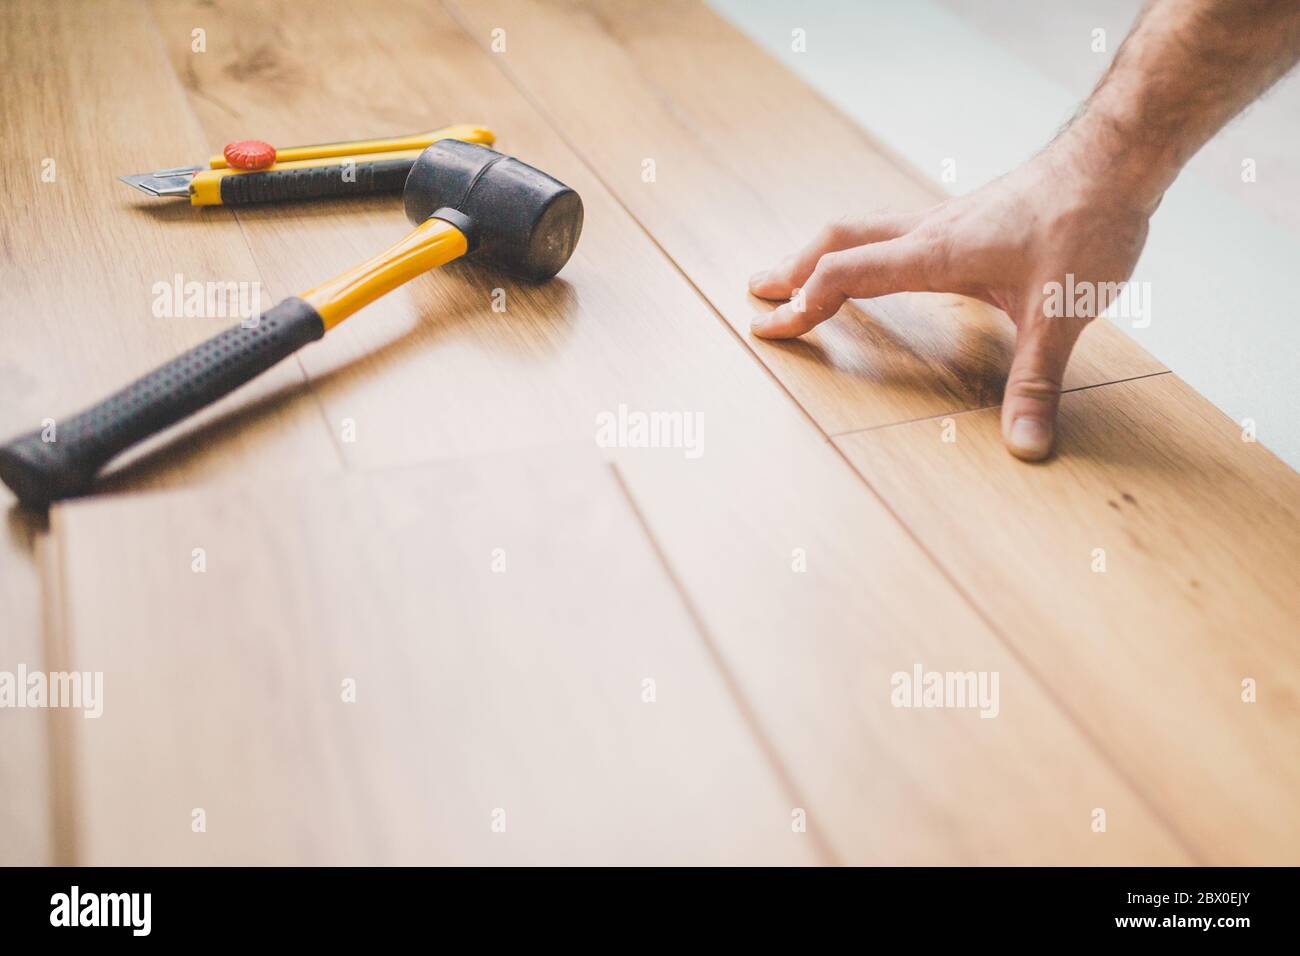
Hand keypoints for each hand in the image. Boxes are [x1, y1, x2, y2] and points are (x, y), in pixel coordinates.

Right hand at [748, 140, 1153, 459]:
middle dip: (793, 270)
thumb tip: (1026, 447)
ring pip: (863, 231)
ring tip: (798, 276)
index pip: (843, 274)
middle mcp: (929, 231)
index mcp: (934, 253)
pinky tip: (877, 266)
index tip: (769, 328)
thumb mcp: (1063, 313)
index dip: (802, 305)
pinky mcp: (967, 218)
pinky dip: (862, 250)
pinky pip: (893, 231)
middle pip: (837, 241)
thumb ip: (1038, 382)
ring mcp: (946, 220)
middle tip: (758, 292)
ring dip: (823, 255)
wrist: (1118, 157)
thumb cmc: (1089, 221)